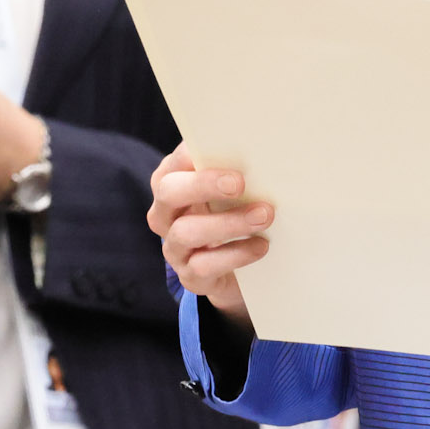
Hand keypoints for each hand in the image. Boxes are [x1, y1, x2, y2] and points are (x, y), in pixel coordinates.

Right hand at [147, 143, 271, 317]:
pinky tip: (260, 246)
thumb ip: (233, 172)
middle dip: (203, 185)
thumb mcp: (230, 192)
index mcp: (172, 184)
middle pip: (169, 193)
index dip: (192, 155)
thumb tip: (260, 152)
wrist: (238, 272)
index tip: (224, 152)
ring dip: (228, 222)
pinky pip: (204, 266)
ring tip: (264, 215)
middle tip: (239, 183)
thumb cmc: (233, 216)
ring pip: (187, 231)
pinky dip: (236, 254)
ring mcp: (175, 248)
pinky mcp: (190, 277)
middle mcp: (165, 215)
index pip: (173, 163)